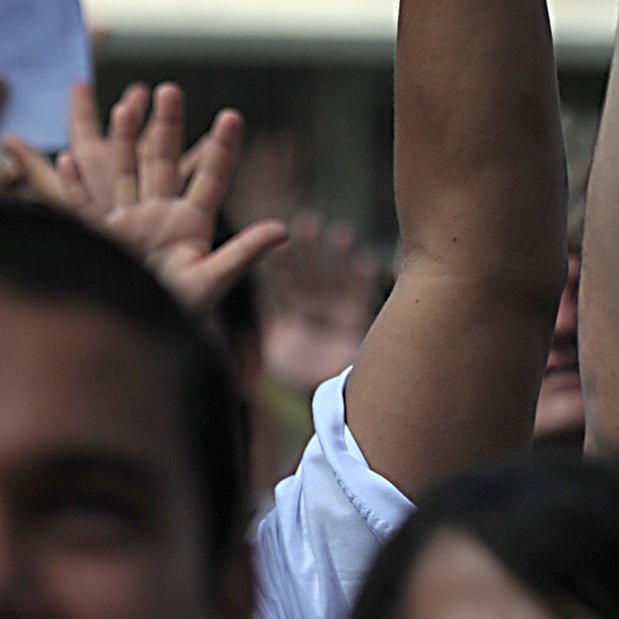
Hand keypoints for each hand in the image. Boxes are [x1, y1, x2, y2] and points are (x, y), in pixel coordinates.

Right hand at [3, 82, 289, 316]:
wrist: (138, 338)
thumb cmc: (179, 313)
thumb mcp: (211, 282)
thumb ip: (243, 254)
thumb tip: (285, 230)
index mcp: (191, 223)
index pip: (210, 178)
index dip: (221, 149)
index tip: (232, 116)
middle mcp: (159, 215)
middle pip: (162, 161)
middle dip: (166, 126)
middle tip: (171, 88)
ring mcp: (127, 222)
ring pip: (124, 171)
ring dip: (123, 140)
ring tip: (126, 105)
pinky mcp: (99, 236)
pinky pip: (85, 206)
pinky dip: (75, 185)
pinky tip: (68, 159)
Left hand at [258, 210, 383, 398]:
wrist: (328, 397)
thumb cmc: (298, 377)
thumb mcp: (276, 353)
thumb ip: (267, 331)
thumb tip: (253, 311)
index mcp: (293, 311)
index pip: (285, 281)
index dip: (281, 263)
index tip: (276, 243)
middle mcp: (316, 306)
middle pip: (312, 271)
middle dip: (309, 247)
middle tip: (307, 220)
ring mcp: (337, 311)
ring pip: (338, 277)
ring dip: (340, 256)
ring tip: (341, 232)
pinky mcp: (357, 320)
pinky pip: (362, 296)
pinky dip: (364, 279)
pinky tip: (365, 260)